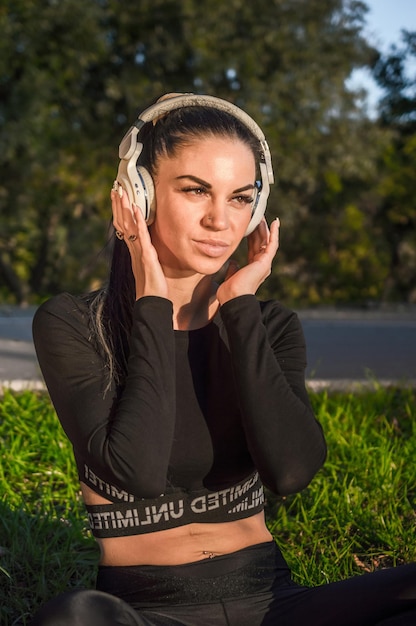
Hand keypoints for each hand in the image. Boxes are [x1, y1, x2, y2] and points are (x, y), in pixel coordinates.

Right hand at [111, 184, 167, 299]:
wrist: (151, 302)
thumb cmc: (151, 287)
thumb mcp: (147, 266)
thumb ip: (145, 254)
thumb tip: (146, 247)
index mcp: (134, 250)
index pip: (124, 226)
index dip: (119, 211)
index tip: (117, 197)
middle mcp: (134, 249)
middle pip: (122, 222)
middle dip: (119, 205)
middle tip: (115, 188)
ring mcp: (139, 251)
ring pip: (129, 226)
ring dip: (125, 208)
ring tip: (122, 193)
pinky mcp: (146, 256)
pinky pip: (142, 236)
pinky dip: (139, 222)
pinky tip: (137, 210)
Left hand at [216, 217, 279, 304]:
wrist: (233, 297)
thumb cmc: (230, 291)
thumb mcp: (230, 276)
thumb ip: (233, 269)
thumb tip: (233, 262)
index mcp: (253, 268)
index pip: (254, 248)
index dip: (252, 236)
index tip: (249, 226)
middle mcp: (261, 265)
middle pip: (261, 243)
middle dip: (259, 229)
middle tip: (257, 216)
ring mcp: (265, 263)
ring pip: (267, 241)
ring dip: (266, 228)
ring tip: (263, 216)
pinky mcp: (266, 261)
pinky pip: (272, 244)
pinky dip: (274, 233)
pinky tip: (274, 222)